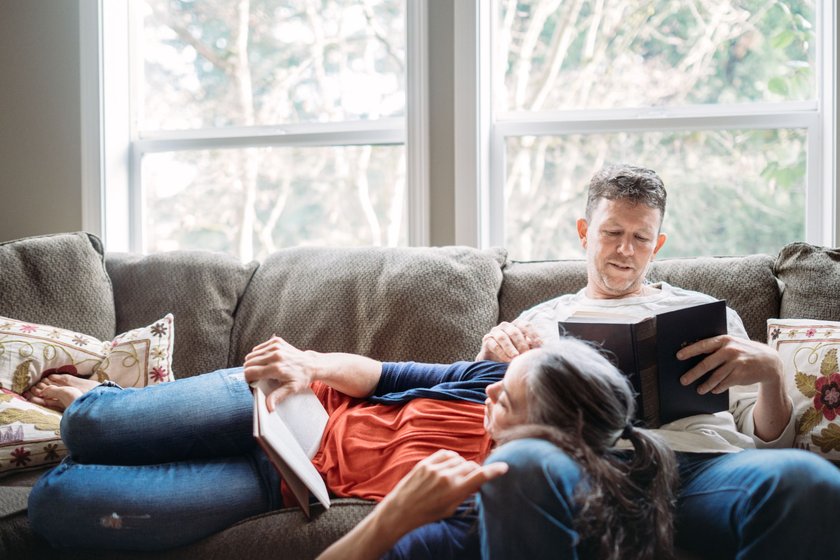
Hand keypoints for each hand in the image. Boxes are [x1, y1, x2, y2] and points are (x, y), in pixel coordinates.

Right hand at [244, 336, 315, 410]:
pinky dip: (259, 354)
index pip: (250, 372)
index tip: (252, 381)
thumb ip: (277, 396)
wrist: (311, 364)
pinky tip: (266, 360)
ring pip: (252, 354)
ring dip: (253, 362)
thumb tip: (269, 407)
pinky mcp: (276, 341)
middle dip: (249, 370)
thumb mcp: (291, 389)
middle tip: (257, 376)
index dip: (248, 378)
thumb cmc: (301, 377)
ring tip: (261, 368)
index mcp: (276, 368)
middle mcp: (275, 355)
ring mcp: (275, 346)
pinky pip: (258, 348)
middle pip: (249, 362)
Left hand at [317, 450, 507, 559]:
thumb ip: (464, 493)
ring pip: (460, 459)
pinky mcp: (426, 462)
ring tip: (456, 475)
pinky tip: (449, 466)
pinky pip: (446, 454)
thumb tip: (477, 481)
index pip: (481, 476)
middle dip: (475, 471)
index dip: (494, 471)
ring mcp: (435, 467)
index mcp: (455, 490)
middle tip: (472, 479)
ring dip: (462, 465)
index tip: (504, 466)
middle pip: (471, 466)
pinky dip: (452, 458)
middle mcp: (447, 476)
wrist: (401, 510)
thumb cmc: (427, 514)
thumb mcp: (450, 508)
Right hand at [476, 320, 541, 361]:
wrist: (494, 360)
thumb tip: (546, 347)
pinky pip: (494, 345)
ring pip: (503, 337)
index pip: (526, 325)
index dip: (533, 335)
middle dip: (522, 344)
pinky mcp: (487, 339)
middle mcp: (506, 326)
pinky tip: (507, 360)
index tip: (539, 346)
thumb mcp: (524, 349)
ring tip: (516, 358)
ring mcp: (495, 332)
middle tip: (526, 354)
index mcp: (517, 325)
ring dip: (510, 348)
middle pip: (515, 331)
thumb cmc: (513, 353)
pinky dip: (502, 353)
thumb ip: (533, 346)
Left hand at [677, 335, 783, 394]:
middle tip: (683, 380)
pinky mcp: (741, 374)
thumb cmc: (744, 352)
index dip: (690, 351)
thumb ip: (717, 348)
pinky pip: (725, 383)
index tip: (678, 356)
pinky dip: (717, 388)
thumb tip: (694, 355)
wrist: (769, 361)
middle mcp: (730, 350)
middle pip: (707, 363)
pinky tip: (713, 390)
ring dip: (705, 384)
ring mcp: (736, 363)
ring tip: (698, 390)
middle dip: (693, 373)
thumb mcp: (732, 344)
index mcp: (725, 340)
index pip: (703, 345)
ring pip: (715, 376)